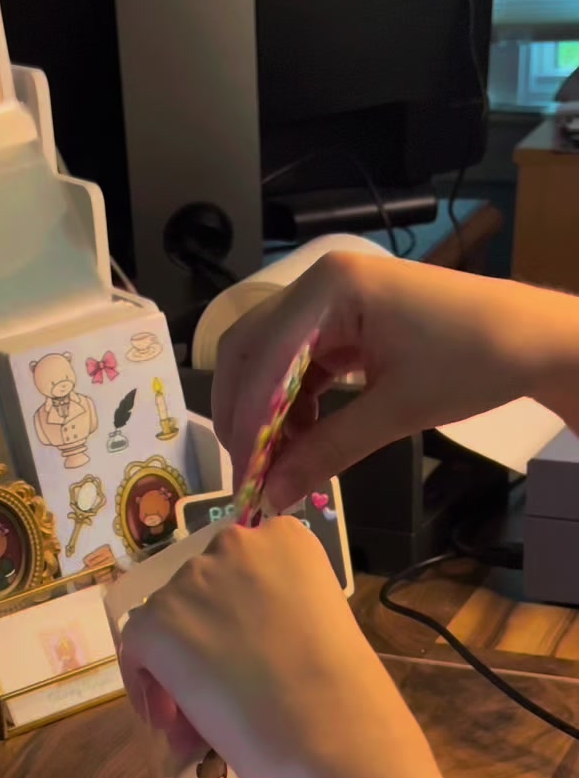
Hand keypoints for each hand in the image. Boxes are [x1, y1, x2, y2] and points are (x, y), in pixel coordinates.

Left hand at [118, 515, 425, 777]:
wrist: (325, 725)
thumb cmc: (343, 690)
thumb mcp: (319, 624)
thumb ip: (277, 616)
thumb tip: (239, 649)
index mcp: (286, 539)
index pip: (244, 567)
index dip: (238, 613)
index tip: (248, 652)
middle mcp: (235, 544)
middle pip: (203, 590)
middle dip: (207, 635)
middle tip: (223, 686)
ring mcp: (190, 580)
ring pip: (169, 620)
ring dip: (179, 661)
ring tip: (200, 713)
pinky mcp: (155, 620)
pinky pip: (137, 649)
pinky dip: (147, 684)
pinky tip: (170, 720)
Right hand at [212, 251, 578, 512]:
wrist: (532, 339)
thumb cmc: (474, 361)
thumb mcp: (397, 411)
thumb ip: (327, 451)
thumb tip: (272, 496)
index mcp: (331, 288)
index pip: (263, 358)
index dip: (246, 423)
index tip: (244, 480)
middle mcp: (320, 282)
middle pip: (250, 350)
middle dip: (245, 415)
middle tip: (249, 475)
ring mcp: (331, 298)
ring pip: (269, 358)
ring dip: (266, 412)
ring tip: (279, 464)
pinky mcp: (345, 318)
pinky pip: (298, 361)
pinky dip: (292, 402)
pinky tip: (303, 438)